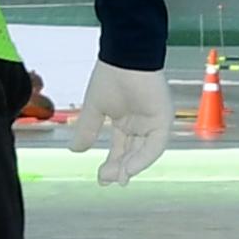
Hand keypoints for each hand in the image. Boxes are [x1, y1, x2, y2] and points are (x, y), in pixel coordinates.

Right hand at [69, 62, 171, 185]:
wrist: (124, 57)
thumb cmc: (110, 77)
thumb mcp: (94, 109)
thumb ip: (88, 130)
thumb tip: (75, 150)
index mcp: (125, 122)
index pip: (120, 149)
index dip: (112, 164)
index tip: (101, 178)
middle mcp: (141, 124)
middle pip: (132, 153)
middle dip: (120, 169)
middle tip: (107, 181)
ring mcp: (153, 122)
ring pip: (144, 152)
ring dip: (131, 166)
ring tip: (118, 178)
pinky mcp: (163, 119)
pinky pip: (155, 144)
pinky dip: (144, 158)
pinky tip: (130, 168)